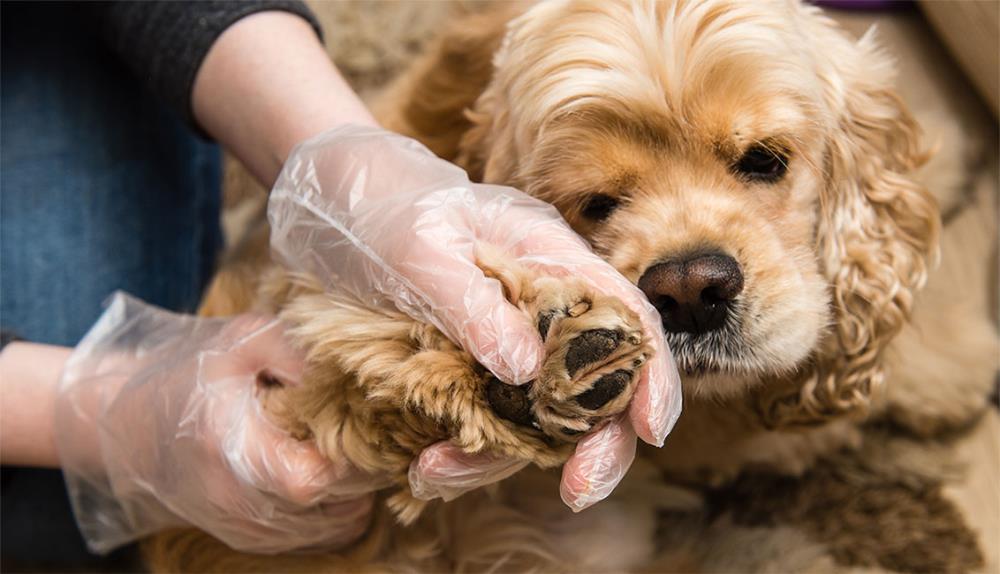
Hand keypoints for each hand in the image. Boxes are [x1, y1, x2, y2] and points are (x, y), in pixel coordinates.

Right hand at [55, 293, 380, 554]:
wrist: (132, 429)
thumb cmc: (191, 376)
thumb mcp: (240, 341)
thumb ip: (293, 350)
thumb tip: (348, 368)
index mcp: (231, 448)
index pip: (312, 477)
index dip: (350, 452)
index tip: (359, 418)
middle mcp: (238, 502)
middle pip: (335, 505)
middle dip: (363, 467)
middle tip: (365, 429)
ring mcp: (246, 528)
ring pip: (337, 526)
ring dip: (356, 490)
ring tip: (345, 446)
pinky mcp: (254, 540)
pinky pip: (322, 536)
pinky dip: (339, 508)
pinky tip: (328, 470)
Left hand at [268, 125, 681, 510]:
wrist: (335, 212)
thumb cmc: (385, 210)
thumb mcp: (419, 248)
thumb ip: (472, 303)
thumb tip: (528, 370)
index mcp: (552, 262)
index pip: (627, 319)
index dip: (651, 376)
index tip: (649, 432)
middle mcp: (544, 311)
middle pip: (600, 385)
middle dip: (596, 445)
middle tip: (577, 494)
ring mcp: (511, 348)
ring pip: (539, 421)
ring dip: (500, 461)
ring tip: (432, 474)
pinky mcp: (474, 377)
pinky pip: (489, 429)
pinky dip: (463, 457)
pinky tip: (422, 468)